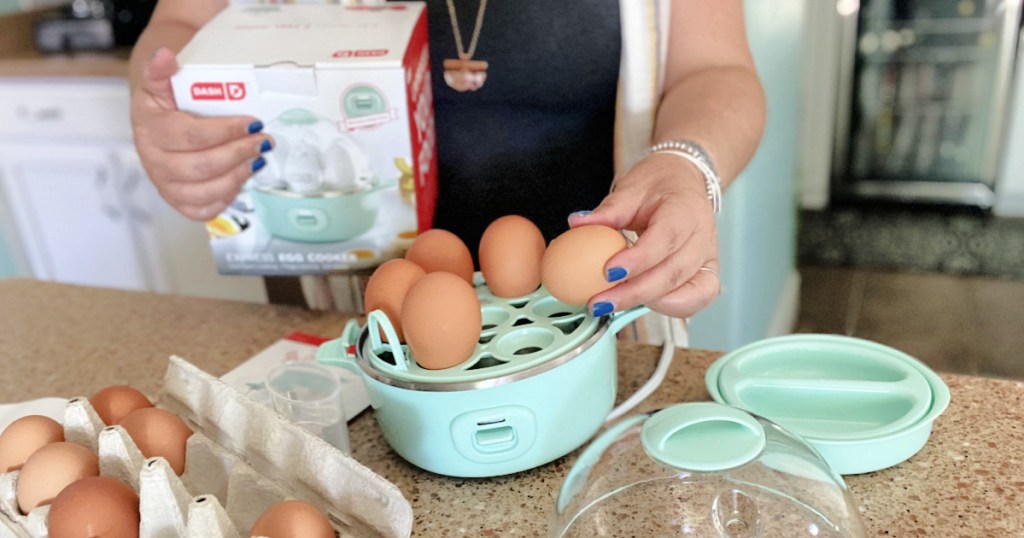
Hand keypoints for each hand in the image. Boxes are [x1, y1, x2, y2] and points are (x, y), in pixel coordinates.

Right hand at [131, 48, 272, 220]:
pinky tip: (241, 181)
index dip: (225, 131)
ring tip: (258, 160)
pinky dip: (224, 198)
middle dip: (238, 154)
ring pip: (203, 191)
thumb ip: (161, 70)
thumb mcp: (159, 82)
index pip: (191, 136)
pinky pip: (201, 210)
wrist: (156, 119)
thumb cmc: (165, 102)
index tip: (253, 123)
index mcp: (150, 130)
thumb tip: (165, 56)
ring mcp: (165, 184)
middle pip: (200, 167)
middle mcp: (154, 161)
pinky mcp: (177, 200)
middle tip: (263, 143)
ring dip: (236, 177)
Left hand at [568, 152, 720, 318]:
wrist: (686, 182)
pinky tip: (639, 305)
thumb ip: (608, 210)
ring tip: (610, 304)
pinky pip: (696, 299)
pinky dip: (669, 308)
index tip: (607, 272)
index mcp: (685, 210)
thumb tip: (576, 223)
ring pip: (683, 291)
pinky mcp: (707, 273)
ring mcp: (707, 258)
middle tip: (598, 302)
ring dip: (645, 302)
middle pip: (672, 273)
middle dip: (633, 293)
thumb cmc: (660, 185)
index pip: (665, 239)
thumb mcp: (633, 188)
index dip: (638, 260)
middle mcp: (702, 237)